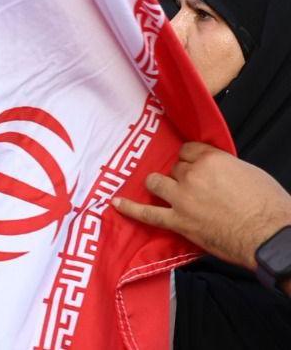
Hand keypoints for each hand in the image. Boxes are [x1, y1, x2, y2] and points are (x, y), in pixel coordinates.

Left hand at [113, 142, 290, 270]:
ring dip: (160, 185)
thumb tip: (215, 172)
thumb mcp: (247, 172)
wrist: (270, 236)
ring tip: (165, 190)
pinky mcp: (178, 221)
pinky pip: (147, 213)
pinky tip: (116, 203)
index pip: (188, 150)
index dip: (192, 159)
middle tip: (197, 189)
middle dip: (183, 176)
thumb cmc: (269, 205)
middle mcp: (192, 174)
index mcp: (211, 159)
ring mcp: (182, 198)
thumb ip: (224, 167)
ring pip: (157, 182)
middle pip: (175, 168)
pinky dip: (130, 208)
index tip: (197, 167)